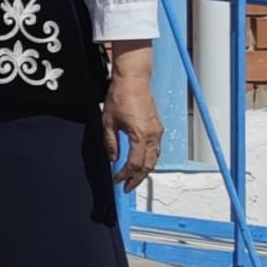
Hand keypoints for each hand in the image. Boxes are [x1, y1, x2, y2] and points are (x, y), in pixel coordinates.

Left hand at [101, 42, 164, 188]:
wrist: (134, 79)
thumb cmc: (120, 97)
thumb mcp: (108, 121)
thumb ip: (111, 143)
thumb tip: (113, 159)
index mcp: (140, 135)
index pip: (134, 164)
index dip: (125, 175)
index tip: (117, 181)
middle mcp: (152, 135)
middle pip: (148, 165)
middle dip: (137, 179)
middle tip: (127, 187)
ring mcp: (157, 131)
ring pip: (154, 158)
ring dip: (144, 171)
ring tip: (133, 178)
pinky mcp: (157, 126)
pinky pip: (155, 149)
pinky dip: (149, 159)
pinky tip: (140, 162)